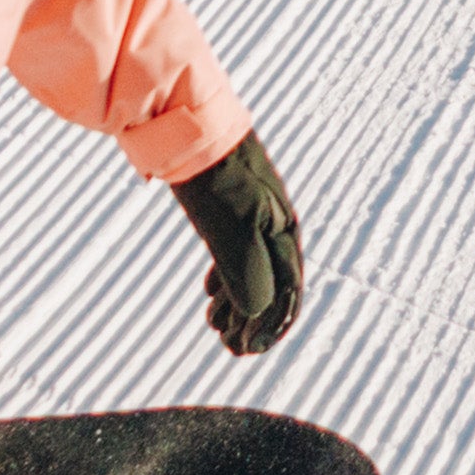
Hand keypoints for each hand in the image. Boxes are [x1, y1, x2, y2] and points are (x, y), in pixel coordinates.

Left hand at [170, 132, 303, 356]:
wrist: (186, 124)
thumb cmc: (213, 178)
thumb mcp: (231, 231)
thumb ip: (247, 276)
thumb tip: (257, 318)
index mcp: (283, 231)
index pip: (288, 292)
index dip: (272, 326)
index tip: (248, 351)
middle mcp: (274, 225)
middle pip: (272, 284)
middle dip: (253, 321)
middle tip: (228, 346)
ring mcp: (252, 214)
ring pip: (252, 269)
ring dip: (236, 303)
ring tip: (214, 324)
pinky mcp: (229, 206)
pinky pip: (236, 251)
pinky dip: (226, 278)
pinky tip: (210, 293)